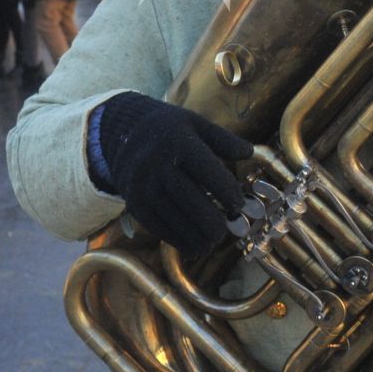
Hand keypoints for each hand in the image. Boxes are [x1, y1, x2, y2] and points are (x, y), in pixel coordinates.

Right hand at [92, 93, 250, 255]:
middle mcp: (158, 164)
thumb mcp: (196, 124)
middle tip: (227, 229)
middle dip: (212, 220)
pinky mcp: (135, 203)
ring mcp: (144, 186)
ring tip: (213, 242)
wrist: (123, 135)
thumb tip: (248, 152)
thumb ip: (224, 139)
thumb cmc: (170, 131)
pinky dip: (178, 241)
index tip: (238, 203)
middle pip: (190, 199)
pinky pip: (158, 227)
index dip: (226, 190)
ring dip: (197, 235)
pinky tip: (195, 247)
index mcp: (178, 141)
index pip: (207, 170)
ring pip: (174, 218)